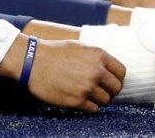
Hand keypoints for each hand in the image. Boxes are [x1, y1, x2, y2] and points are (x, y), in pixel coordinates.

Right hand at [0, 36, 124, 111]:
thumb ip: (97, 57)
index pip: (121, 72)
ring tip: (85, 93)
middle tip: (99, 90)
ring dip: (97, 99)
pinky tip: (79, 98)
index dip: (117, 78)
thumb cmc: (54, 52)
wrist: (32, 61)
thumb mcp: (80, 46)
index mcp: (99, 55)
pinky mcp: (76, 101)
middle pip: (116, 88)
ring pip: (105, 100)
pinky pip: (93, 109)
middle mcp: (96, 71)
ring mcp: (86, 87)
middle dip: (109, 90)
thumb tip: (110, 69)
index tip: (110, 82)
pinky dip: (88, 106)